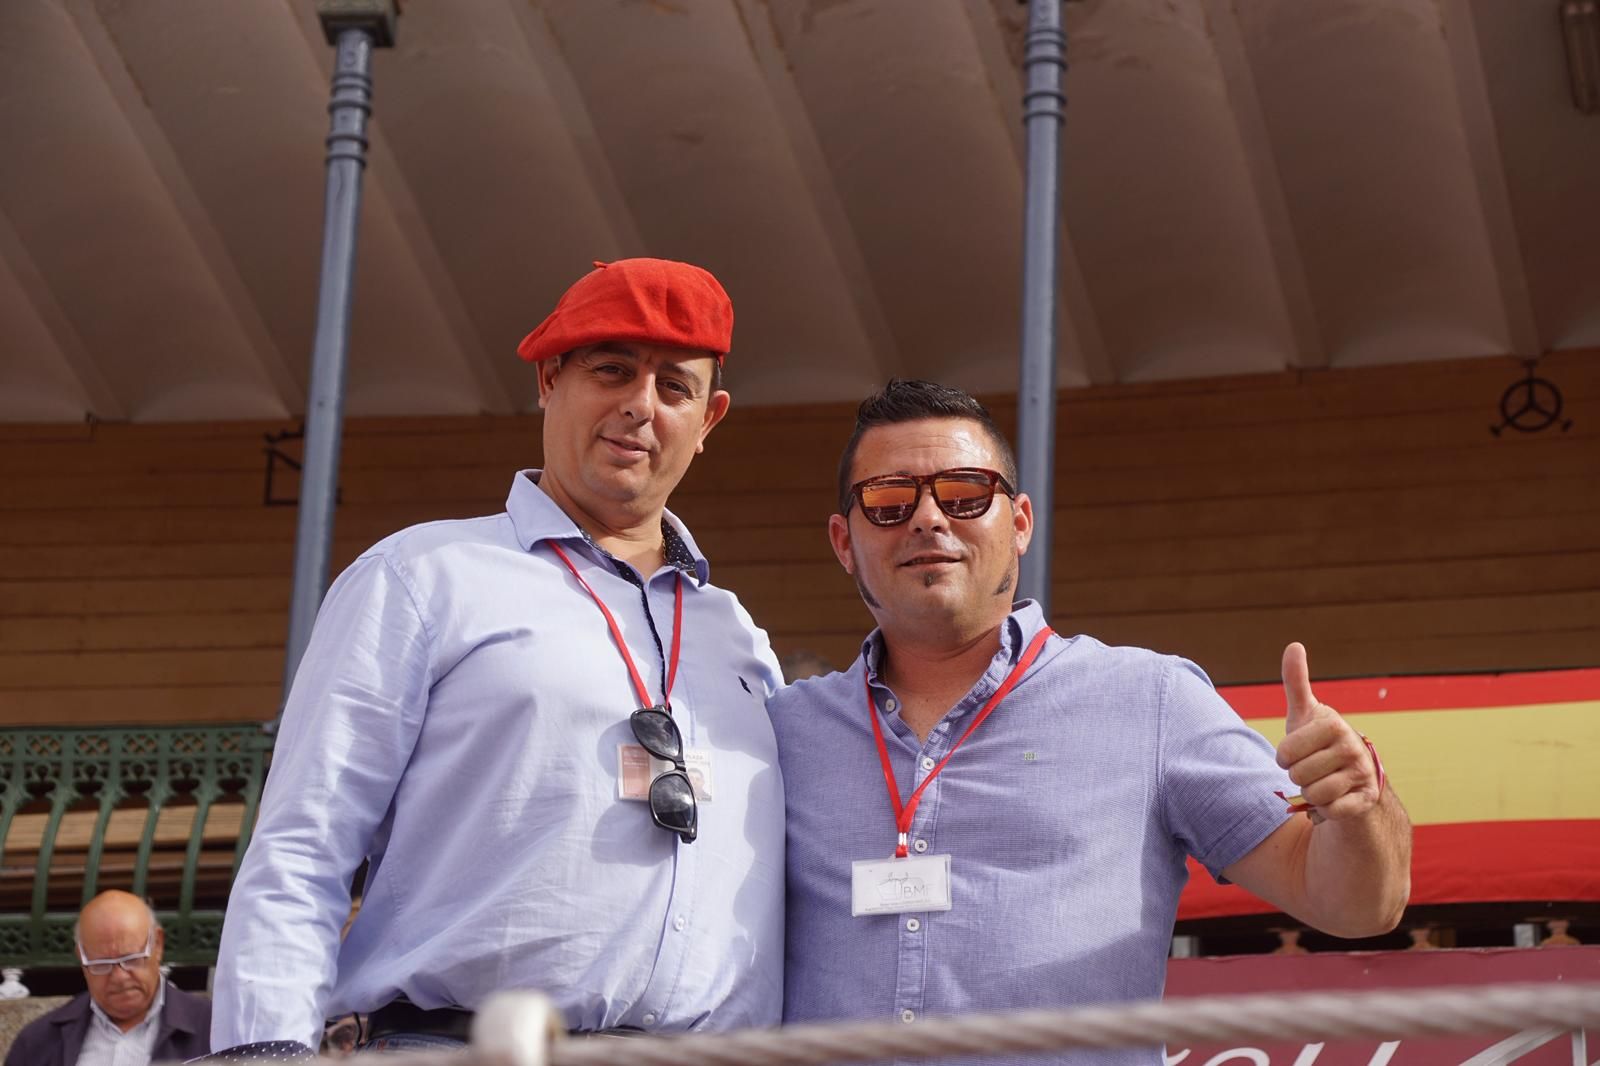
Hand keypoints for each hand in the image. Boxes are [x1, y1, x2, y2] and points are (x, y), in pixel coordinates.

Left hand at [1275, 642, 1381, 820]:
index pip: (1285, 753)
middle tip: (1311, 768)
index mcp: (1333, 724)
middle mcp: (1352, 746)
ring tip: (1322, 782)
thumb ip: (1295, 681)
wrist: (1349, 776)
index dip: (1284, 758)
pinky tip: (1334, 798)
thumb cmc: (1317, 742)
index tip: (1296, 752)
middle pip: (1298, 775)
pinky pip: (1331, 811)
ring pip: (1314, 794)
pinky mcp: (1366, 799)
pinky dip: (1326, 809)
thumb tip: (1294, 644)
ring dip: (1311, 794)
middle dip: (1298, 776)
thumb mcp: (1304, 713)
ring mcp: (1363, 773)